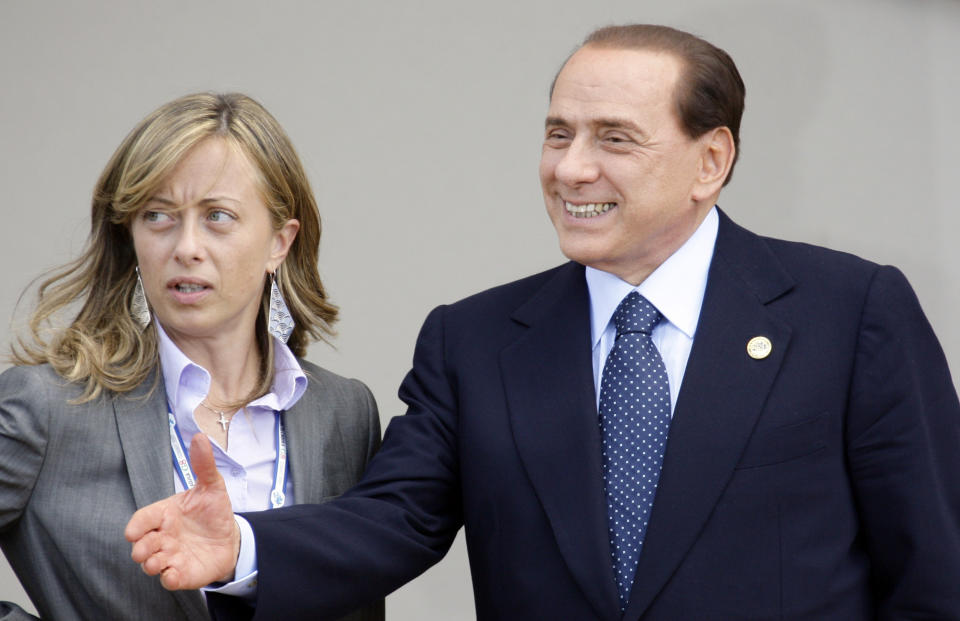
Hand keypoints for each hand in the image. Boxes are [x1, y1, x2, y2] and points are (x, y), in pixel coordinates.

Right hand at [125, 433, 239, 589]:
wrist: (230, 538)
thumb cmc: (213, 512)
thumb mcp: (212, 486)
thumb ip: (203, 465)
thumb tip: (199, 436)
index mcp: (165, 514)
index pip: (143, 519)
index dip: (137, 525)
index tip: (133, 532)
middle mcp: (162, 537)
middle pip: (141, 544)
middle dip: (141, 548)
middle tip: (146, 549)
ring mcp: (170, 556)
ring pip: (151, 564)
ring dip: (151, 564)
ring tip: (158, 562)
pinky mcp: (181, 573)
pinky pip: (169, 579)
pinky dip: (169, 578)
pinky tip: (173, 574)